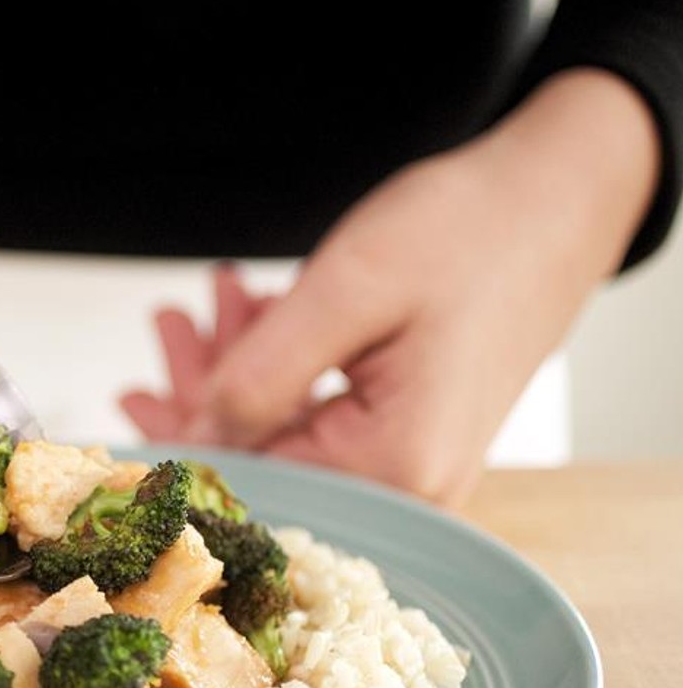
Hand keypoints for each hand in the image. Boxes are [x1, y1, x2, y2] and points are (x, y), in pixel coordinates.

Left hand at [121, 69, 660, 506]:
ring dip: (239, 367)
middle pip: (268, 459)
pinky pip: (321, 415)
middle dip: (205, 390)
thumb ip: (261, 374)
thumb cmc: (468, 234)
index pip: (255, 480)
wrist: (556, 201)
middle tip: (169, 326)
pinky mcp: (407, 435)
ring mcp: (411, 465)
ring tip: (209, 304)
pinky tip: (255, 315)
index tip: (131, 408)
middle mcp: (409, 486)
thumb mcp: (346, 291)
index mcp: (395, 465)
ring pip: (289, 433)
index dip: (185, 442)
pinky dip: (283, 366)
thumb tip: (194, 435)